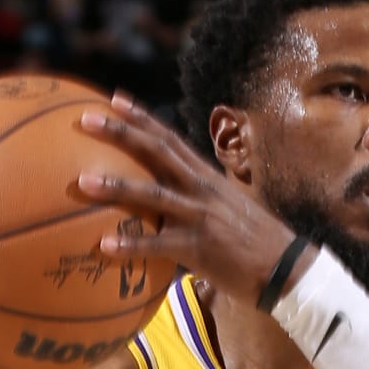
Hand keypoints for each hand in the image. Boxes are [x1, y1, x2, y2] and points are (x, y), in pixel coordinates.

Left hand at [74, 95, 293, 300]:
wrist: (286, 269)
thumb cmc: (256, 243)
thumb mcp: (230, 209)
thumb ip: (200, 201)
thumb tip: (171, 203)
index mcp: (207, 177)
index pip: (169, 138)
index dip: (141, 117)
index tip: (113, 99)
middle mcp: (202, 189)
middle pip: (156, 152)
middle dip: (120, 132)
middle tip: (85, 119)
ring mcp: (200, 217)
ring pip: (152, 195)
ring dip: (116, 187)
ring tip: (82, 182)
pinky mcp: (199, 248)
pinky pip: (158, 246)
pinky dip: (130, 247)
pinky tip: (103, 247)